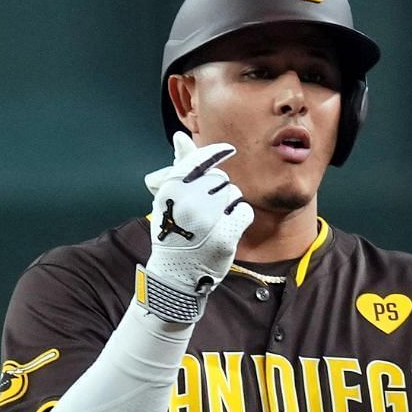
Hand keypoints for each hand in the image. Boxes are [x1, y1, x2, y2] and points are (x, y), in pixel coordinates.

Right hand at [138, 133, 253, 316]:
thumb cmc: (172, 232)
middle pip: (220, 179)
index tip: (228, 150)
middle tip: (204, 212)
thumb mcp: (168, 198)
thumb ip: (178, 165)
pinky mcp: (224, 235)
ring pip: (234, 194)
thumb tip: (181, 136)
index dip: (216, 153)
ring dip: (228, 206)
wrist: (175, 275)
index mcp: (171, 188)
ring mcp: (207, 219)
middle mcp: (188, 201)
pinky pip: (244, 212)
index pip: (201, 159)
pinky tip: (226, 230)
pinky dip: (239, 219)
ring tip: (212, 224)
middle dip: (217, 192)